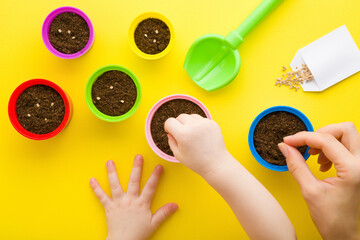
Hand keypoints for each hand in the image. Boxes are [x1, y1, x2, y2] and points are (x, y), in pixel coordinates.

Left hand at [90, 155, 177, 239]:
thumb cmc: (138, 234)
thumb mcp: (153, 224)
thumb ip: (163, 213)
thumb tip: (175, 205)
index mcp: (142, 204)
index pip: (150, 187)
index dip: (155, 176)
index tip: (159, 166)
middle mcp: (130, 200)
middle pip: (134, 181)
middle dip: (136, 168)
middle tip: (138, 157)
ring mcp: (118, 202)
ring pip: (115, 185)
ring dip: (112, 173)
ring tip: (110, 162)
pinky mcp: (109, 207)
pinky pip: (102, 196)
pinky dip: (96, 188)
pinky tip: (92, 180)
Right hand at [164, 114, 229, 175]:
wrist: (216, 164)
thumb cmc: (196, 162)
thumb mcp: (178, 154)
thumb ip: (171, 141)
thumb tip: (170, 131)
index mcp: (183, 134)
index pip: (170, 121)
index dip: (168, 127)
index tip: (171, 132)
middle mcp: (194, 126)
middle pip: (180, 117)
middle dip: (178, 124)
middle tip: (182, 135)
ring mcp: (204, 123)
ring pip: (190, 116)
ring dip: (188, 123)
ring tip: (192, 135)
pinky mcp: (212, 123)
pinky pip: (201, 119)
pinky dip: (198, 125)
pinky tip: (200, 135)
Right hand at [278, 122, 359, 239]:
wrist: (344, 234)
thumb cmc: (332, 218)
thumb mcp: (309, 190)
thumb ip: (296, 165)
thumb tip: (285, 147)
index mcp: (352, 170)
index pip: (326, 140)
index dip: (303, 137)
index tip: (288, 141)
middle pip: (345, 129)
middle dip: (321, 133)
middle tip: (307, 145)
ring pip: (348, 135)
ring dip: (328, 140)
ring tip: (315, 156)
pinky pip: (349, 146)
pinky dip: (333, 148)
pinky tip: (322, 163)